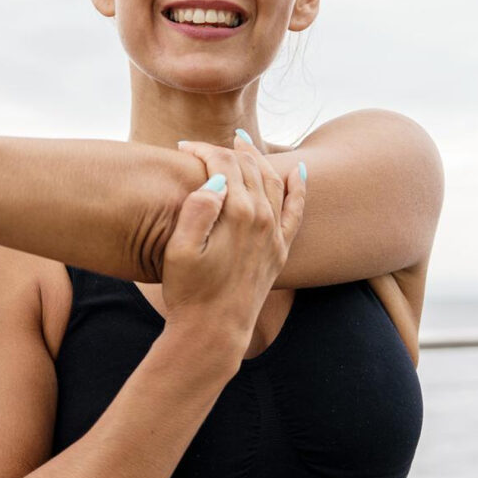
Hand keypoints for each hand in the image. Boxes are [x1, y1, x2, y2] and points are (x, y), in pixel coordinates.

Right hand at [161, 132, 305, 360]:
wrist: (213, 332)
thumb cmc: (189, 292)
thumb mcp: (179, 250)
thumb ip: (196, 208)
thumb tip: (215, 177)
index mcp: (237, 213)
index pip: (223, 163)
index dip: (202, 149)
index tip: (182, 147)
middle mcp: (263, 218)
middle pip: (248, 167)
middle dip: (226, 150)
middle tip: (204, 146)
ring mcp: (275, 234)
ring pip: (272, 181)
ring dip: (257, 158)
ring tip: (241, 144)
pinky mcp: (280, 250)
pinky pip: (296, 210)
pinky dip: (299, 188)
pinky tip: (299, 171)